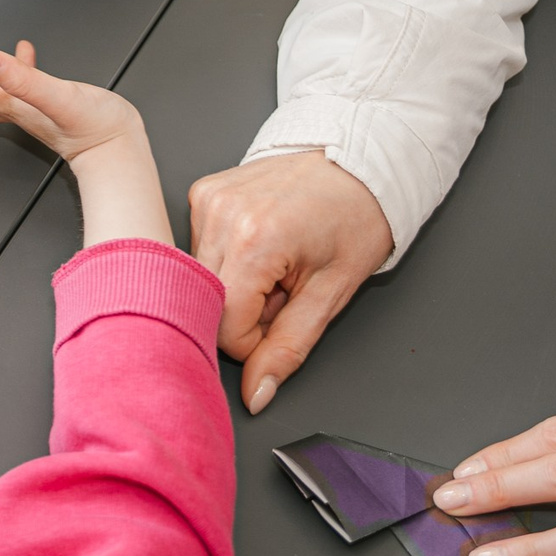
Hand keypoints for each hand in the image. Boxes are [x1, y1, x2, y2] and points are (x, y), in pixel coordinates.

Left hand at [0, 41, 167, 245]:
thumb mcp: (59, 95)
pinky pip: (8, 86)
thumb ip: (22, 78)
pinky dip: (6, 66)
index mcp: (2, 104)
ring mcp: (18, 110)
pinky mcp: (37, 106)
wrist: (119, 149)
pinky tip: (20, 50)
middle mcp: (4, 109)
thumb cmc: (95, 127)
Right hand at [187, 151, 391, 413]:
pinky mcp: (201, 192)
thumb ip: (289, 348)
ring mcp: (207, 199)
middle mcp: (222, 214)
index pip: (223, 325)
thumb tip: (256, 394)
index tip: (284, 320)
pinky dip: (227, 259)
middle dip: (244, 312)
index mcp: (256, 239)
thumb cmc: (356, 219)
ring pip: (199, 278)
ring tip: (275, 265)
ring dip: (234, 286)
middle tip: (284, 291)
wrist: (357, 161)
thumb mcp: (333, 294)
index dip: (253, 341)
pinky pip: (198, 248)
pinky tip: (258, 245)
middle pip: (206, 302)